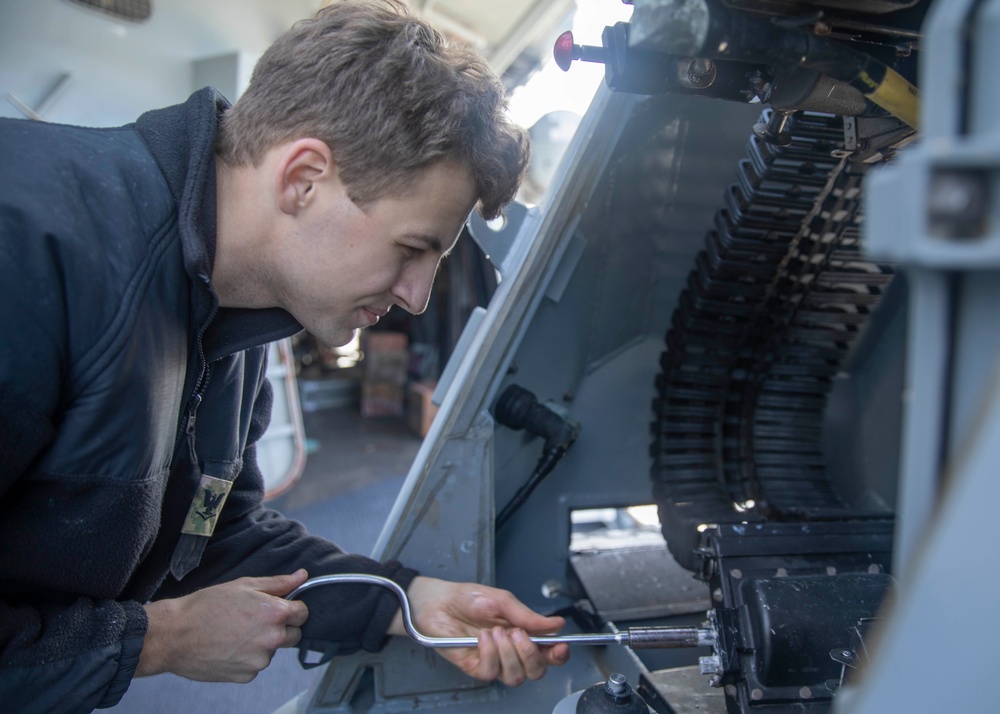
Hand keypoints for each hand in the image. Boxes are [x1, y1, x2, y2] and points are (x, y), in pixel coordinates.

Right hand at [137, 569, 309, 682]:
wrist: (175, 635)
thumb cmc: (207, 605)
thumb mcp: (244, 585)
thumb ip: (278, 583)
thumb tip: (302, 576)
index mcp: (276, 614)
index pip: (303, 613)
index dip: (292, 608)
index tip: (279, 606)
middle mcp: (273, 639)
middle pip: (293, 634)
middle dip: (281, 627)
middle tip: (255, 620)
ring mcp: (260, 661)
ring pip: (272, 650)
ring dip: (262, 643)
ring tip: (235, 632)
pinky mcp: (246, 676)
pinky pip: (255, 665)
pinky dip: (247, 658)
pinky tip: (229, 647)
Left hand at [389, 576, 569, 685]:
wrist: (438, 601)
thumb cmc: (467, 598)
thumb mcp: (501, 600)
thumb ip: (527, 615)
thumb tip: (556, 624)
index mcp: (522, 633)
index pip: (547, 652)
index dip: (558, 654)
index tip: (561, 646)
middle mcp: (511, 651)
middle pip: (536, 671)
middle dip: (533, 655)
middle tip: (520, 634)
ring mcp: (493, 661)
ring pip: (516, 676)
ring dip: (510, 654)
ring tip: (497, 631)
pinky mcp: (475, 667)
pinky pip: (492, 672)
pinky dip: (491, 654)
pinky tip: (484, 638)